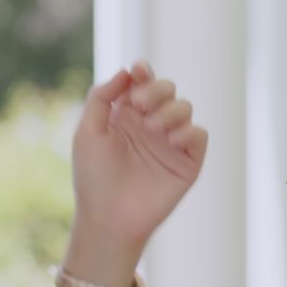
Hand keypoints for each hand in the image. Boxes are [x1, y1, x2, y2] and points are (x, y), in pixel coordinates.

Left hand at [70, 60, 207, 249]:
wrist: (108, 217)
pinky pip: (199, 134)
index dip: (143, 71)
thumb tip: (127, 71)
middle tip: (139, 105)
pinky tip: (171, 140)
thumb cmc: (93, 176)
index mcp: (126, 114)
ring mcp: (170, 142)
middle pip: (166, 89)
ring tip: (152, 128)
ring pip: (184, 107)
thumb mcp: (88, 131)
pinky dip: (189, 131)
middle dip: (156, 89)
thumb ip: (101, 97)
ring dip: (170, 110)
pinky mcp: (187, 162)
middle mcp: (150, 124)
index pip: (141, 83)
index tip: (139, 70)